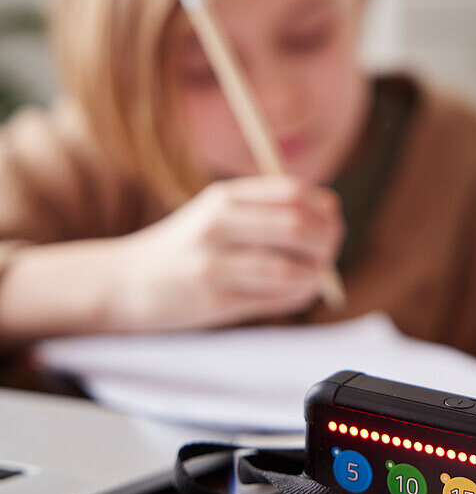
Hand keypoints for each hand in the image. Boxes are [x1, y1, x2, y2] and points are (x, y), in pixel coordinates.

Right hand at [112, 176, 343, 330]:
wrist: (126, 283)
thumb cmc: (185, 246)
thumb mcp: (217, 211)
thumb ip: (267, 208)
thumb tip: (330, 213)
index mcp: (222, 196)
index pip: (292, 191)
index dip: (323, 206)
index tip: (332, 218)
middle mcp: (217, 225)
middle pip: (297, 226)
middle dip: (327, 240)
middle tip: (331, 250)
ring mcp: (214, 265)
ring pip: (290, 268)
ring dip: (316, 273)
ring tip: (317, 274)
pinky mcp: (214, 301)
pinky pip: (274, 299)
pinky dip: (298, 295)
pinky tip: (298, 291)